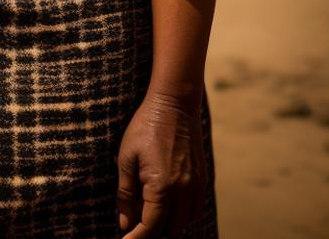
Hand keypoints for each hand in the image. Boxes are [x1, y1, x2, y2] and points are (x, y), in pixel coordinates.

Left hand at [115, 90, 206, 237]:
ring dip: (168, 222)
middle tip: (135, 219)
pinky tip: (166, 199)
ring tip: (149, 207)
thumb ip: (125, 194)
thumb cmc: (146, 126)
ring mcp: (196, 186)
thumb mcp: (127, 157)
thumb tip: (125, 224)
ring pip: (185, 222)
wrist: (175, 103)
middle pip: (170, 230)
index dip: (136, 238)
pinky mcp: (203, 179)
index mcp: (162, 187)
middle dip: (152, 229)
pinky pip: (194, 209)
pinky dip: (181, 212)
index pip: (150, 229)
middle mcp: (184, 191)